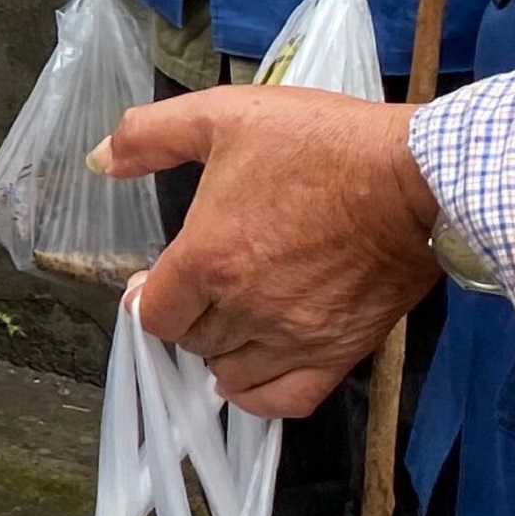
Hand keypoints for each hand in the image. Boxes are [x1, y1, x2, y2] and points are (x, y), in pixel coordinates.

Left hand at [95, 85, 441, 414]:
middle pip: (191, 340)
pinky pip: (284, 401)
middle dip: (188, 314)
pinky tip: (250, 372)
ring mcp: (294, 336)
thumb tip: (99, 159)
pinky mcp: (340, 352)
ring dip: (221, 350)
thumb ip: (149, 136)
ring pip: (230, 372)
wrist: (415, 175)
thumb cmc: (320, 143)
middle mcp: (246, 307)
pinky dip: (258, 395)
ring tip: (230, 319)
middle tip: (203, 288)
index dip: (147, 296)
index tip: (159, 278)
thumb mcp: (224, 115)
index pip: (152, 312)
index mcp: (208, 258)